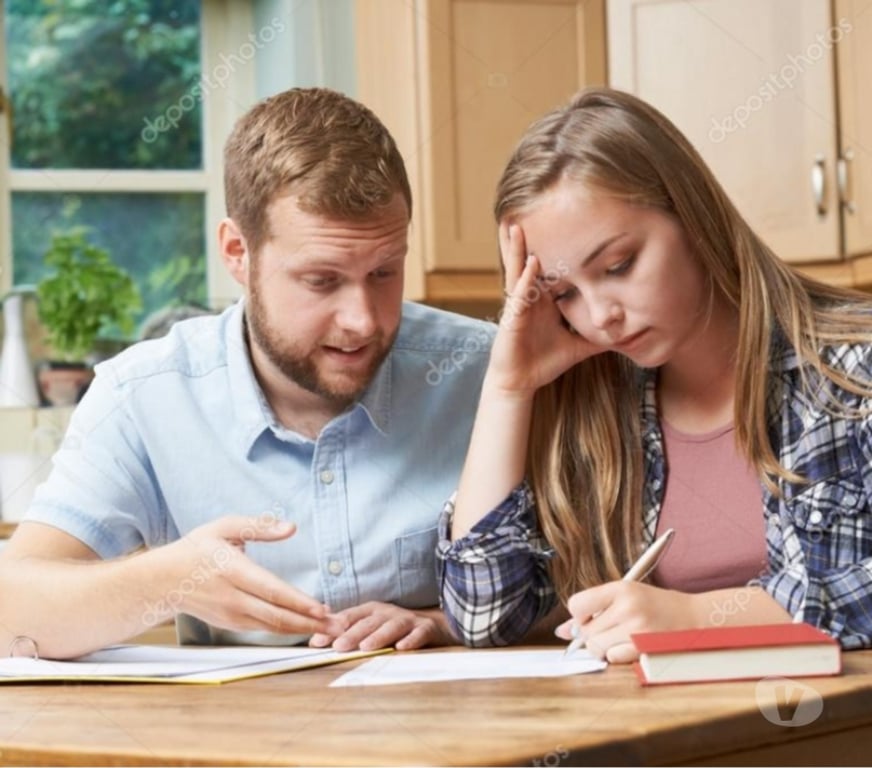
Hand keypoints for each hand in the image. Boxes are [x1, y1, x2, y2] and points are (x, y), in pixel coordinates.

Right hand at [158, 515, 342, 637]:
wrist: (163, 581)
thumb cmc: (197, 548)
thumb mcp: (224, 527)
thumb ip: (259, 526)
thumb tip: (292, 528)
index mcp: (233, 570)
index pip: (271, 590)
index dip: (298, 602)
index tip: (322, 609)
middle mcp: (233, 598)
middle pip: (276, 616)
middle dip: (311, 623)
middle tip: (340, 627)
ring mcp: (231, 615)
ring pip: (273, 628)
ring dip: (304, 630)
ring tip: (333, 631)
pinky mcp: (231, 624)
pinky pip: (264, 629)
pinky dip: (288, 631)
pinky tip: (308, 628)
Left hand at [308, 603, 451, 651]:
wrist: (433, 626)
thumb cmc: (394, 629)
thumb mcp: (371, 627)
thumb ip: (346, 633)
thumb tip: (314, 641)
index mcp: (372, 611)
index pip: (350, 617)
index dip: (334, 628)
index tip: (317, 642)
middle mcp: (388, 613)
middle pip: (369, 622)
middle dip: (353, 633)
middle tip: (339, 646)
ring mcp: (408, 620)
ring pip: (392, 626)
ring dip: (379, 636)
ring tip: (366, 647)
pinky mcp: (426, 628)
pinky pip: (419, 633)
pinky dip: (411, 640)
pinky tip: (402, 648)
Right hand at [489, 223, 599, 395]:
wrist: (520, 384)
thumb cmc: (542, 363)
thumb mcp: (577, 347)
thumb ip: (597, 338)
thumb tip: (624, 335)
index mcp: (540, 302)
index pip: (545, 269)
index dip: (551, 248)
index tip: (560, 225)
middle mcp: (527, 300)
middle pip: (527, 262)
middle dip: (527, 239)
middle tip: (529, 210)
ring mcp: (518, 308)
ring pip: (517, 272)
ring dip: (517, 250)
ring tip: (517, 226)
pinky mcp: (511, 321)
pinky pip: (519, 296)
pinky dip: (526, 280)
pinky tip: (531, 264)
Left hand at [555, 582, 700, 663]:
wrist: (696, 618)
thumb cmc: (657, 606)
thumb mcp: (626, 596)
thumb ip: (593, 610)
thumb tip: (562, 632)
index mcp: (622, 588)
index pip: (577, 603)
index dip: (577, 615)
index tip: (587, 617)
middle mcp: (628, 607)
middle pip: (585, 631)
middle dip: (590, 634)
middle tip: (609, 629)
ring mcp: (637, 630)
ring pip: (596, 647)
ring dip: (603, 647)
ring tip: (621, 637)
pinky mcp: (645, 650)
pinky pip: (613, 659)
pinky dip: (617, 656)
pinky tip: (631, 646)